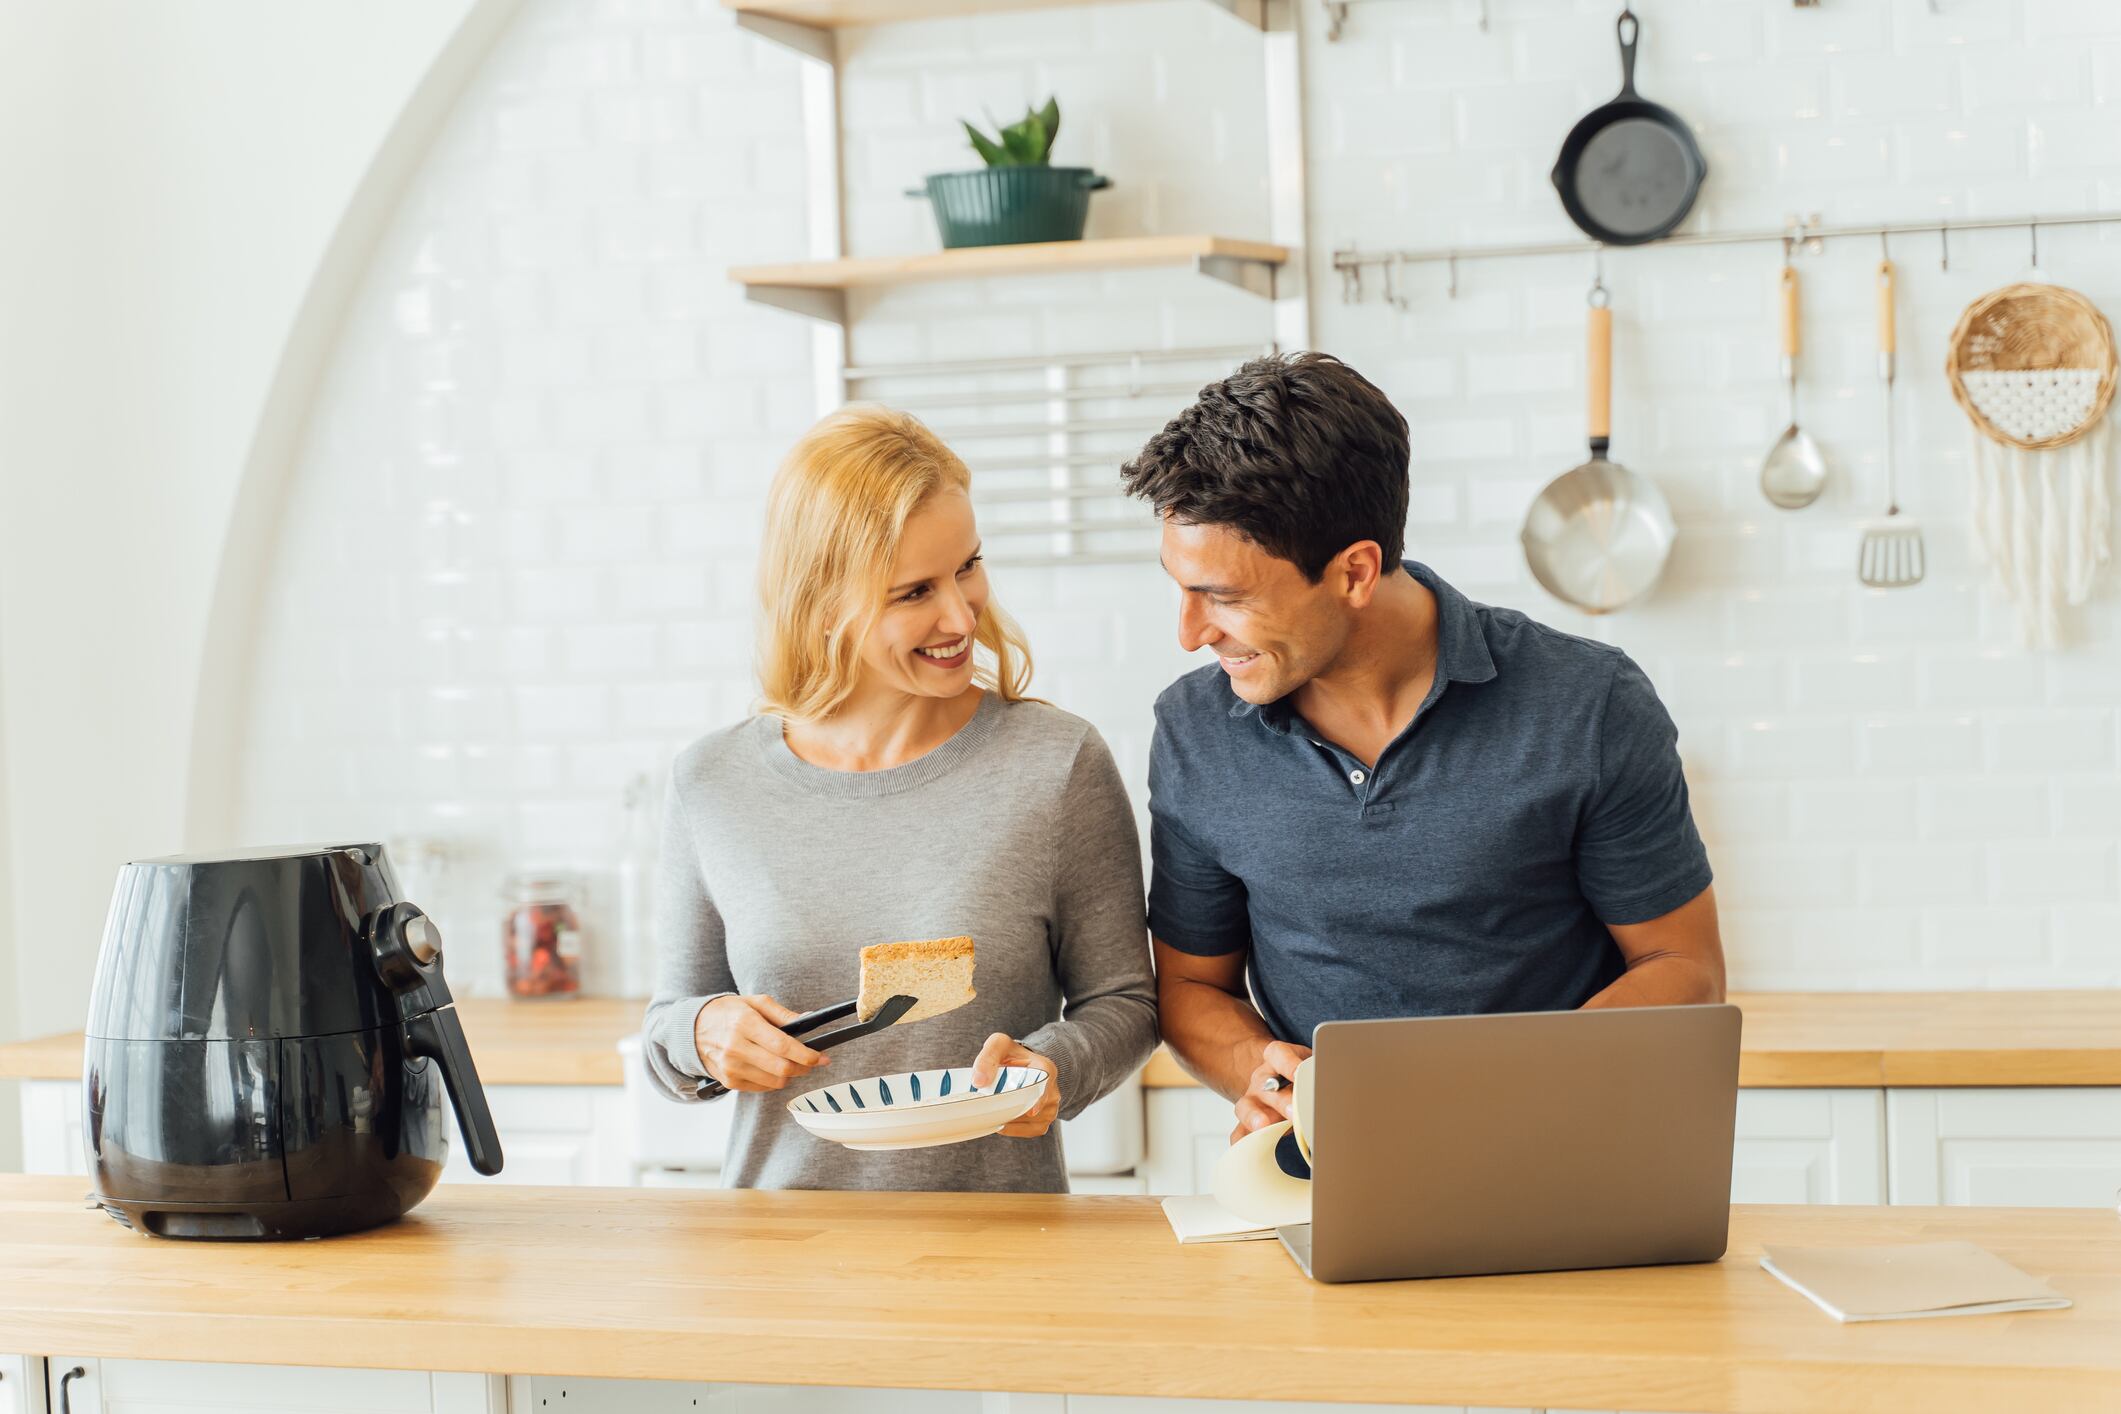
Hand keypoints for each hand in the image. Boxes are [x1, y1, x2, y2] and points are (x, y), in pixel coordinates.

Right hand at [692, 994, 828, 1092]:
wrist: (694, 1028)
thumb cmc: (728, 1013)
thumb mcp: (755, 1003)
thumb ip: (783, 1014)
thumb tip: (808, 1021)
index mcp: (744, 1023)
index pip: (782, 1046)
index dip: (806, 1054)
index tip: (821, 1057)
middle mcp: (736, 1048)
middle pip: (781, 1068)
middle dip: (804, 1067)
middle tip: (812, 1061)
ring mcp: (731, 1067)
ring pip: (774, 1081)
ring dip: (790, 1075)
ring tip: (793, 1063)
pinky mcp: (729, 1081)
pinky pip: (762, 1088)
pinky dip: (774, 1080)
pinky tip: (774, 1068)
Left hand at [969, 1033, 1060, 1137]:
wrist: (1017, 1067)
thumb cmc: (1009, 1055)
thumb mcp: (998, 1045)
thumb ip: (988, 1057)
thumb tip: (979, 1082)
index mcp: (1045, 1068)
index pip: (1046, 1083)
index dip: (1040, 1098)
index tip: (1031, 1111)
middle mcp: (1052, 1089)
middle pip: (1036, 1107)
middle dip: (1013, 1111)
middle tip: (991, 1111)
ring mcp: (1050, 1107)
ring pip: (1032, 1122)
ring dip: (1012, 1120)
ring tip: (994, 1113)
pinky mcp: (1043, 1121)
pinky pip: (1031, 1131)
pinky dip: (1015, 1129)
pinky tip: (1002, 1121)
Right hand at [1229, 1039, 1310, 1144]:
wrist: (1279, 1079)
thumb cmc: (1301, 1074)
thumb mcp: (1310, 1065)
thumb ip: (1318, 1073)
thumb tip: (1336, 1086)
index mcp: (1277, 1059)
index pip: (1278, 1055)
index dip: (1287, 1063)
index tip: (1299, 1074)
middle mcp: (1262, 1079)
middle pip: (1266, 1086)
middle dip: (1280, 1100)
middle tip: (1293, 1111)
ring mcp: (1252, 1100)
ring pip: (1246, 1107)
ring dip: (1255, 1117)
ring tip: (1264, 1127)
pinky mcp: (1248, 1122)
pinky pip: (1239, 1132)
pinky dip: (1243, 1141)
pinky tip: (1248, 1148)